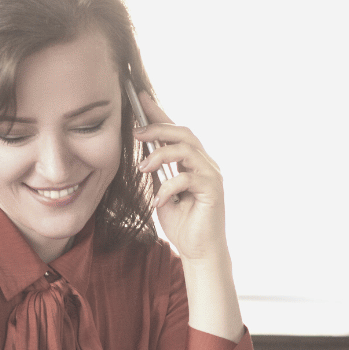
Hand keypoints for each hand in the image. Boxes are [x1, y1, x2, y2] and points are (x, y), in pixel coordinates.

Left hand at [134, 92, 228, 265]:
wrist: (199, 251)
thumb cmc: (182, 224)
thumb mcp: (162, 193)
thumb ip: (157, 173)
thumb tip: (143, 154)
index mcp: (193, 162)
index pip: (175, 131)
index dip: (158, 113)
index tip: (139, 98)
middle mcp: (205, 163)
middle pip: (183, 132)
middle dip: (157, 128)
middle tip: (135, 134)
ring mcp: (211, 175)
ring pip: (186, 149)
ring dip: (160, 155)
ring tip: (142, 168)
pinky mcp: (213, 190)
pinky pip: (187, 177)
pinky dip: (168, 187)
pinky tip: (158, 201)